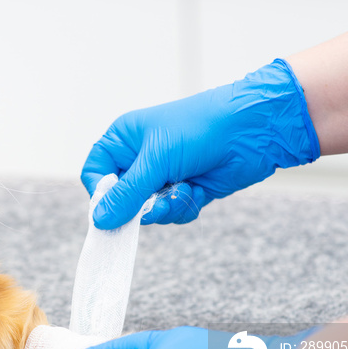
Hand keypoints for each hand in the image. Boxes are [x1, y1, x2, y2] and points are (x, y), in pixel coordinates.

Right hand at [82, 59, 319, 229]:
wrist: (252, 130)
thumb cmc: (200, 128)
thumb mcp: (156, 160)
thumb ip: (127, 194)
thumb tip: (100, 220)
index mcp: (124, 140)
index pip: (96, 172)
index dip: (101, 192)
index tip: (112, 209)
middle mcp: (140, 158)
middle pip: (121, 198)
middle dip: (139, 205)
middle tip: (154, 204)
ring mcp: (163, 175)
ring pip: (147, 210)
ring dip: (165, 207)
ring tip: (182, 190)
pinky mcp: (184, 190)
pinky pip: (171, 213)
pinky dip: (183, 206)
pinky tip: (197, 189)